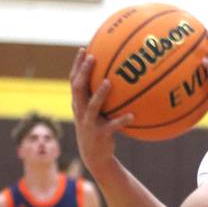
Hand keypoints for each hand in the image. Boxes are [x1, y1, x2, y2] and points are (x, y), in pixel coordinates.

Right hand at [69, 48, 133, 173]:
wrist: (95, 157)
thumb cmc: (99, 130)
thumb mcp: (96, 114)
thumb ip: (100, 99)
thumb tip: (116, 80)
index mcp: (78, 104)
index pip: (74, 80)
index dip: (77, 65)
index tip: (84, 49)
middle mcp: (80, 111)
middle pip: (78, 88)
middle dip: (84, 71)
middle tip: (93, 57)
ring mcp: (89, 123)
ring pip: (92, 106)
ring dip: (100, 93)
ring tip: (109, 82)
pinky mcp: (100, 134)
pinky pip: (112, 126)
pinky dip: (122, 120)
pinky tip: (133, 116)